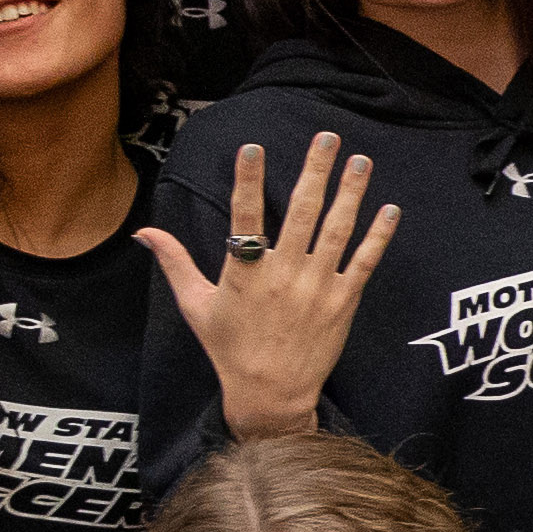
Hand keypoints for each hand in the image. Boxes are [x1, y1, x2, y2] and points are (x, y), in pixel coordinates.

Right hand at [139, 139, 391, 434]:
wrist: (271, 393)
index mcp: (244, 272)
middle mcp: (283, 274)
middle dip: (315, 171)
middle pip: (302, 211)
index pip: (245, 215)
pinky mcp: (343, 302)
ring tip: (360, 160)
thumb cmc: (229, 348)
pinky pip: (364, 262)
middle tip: (327, 137)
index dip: (248, 181)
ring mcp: (317, 287)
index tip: (253, 148)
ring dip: (351, 192)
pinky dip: (379, 235)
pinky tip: (390, 209)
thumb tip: (142, 231)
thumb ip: (174, 262)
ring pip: (337, 229)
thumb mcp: (196, 305)